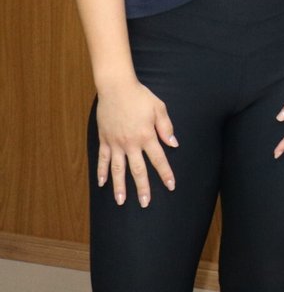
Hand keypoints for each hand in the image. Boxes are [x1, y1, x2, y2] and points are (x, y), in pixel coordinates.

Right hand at [94, 78, 178, 206]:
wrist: (116, 88)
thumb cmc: (140, 96)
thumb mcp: (159, 108)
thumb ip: (166, 127)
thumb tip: (174, 144)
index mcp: (147, 136)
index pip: (159, 160)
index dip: (165, 174)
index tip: (171, 186)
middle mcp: (131, 143)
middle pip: (138, 170)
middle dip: (143, 188)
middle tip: (145, 203)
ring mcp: (116, 143)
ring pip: (118, 169)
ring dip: (119, 186)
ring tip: (120, 201)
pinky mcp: (104, 140)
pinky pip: (102, 159)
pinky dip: (101, 172)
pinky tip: (101, 184)